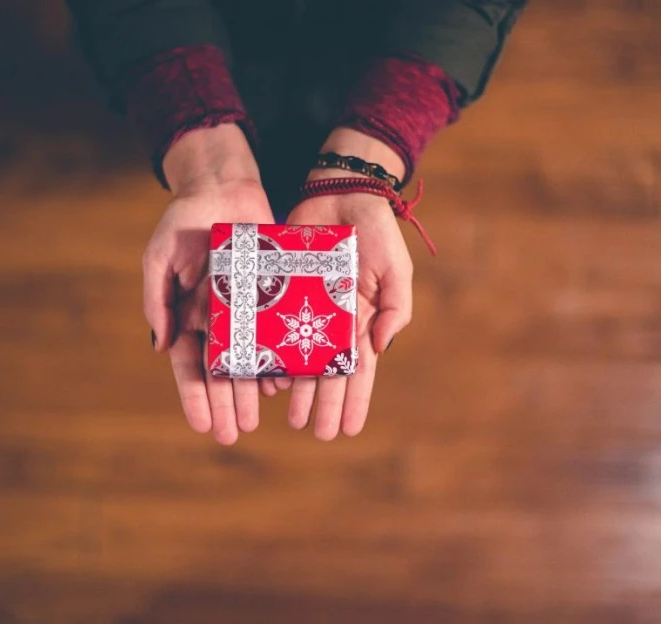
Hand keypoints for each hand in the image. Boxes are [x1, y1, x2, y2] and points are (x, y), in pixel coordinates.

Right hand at [144, 124, 273, 444]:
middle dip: (225, 404)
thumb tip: (161, 346)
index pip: (190, 366)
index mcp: (188, 316)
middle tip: (233, 434)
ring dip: (250, 392)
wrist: (224, 188)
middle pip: (221, 373)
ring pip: (249, 360)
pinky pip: (276, 334)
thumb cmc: (185, 221)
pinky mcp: (272, 297)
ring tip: (255, 419)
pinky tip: (282, 383)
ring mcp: (246, 311)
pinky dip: (278, 359)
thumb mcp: (161, 256)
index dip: (195, 396)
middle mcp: (218, 320)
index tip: (202, 425)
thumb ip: (158, 299)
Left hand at [274, 129, 413, 439]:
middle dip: (324, 404)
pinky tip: (265, 378)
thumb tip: (380, 347)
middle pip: (327, 373)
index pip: (359, 371)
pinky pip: (272, 328)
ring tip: (290, 417)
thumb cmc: (374, 230)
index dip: (355, 400)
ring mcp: (305, 309)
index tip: (350, 430)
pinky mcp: (279, 291)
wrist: (339, 192)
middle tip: (316, 433)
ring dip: (296, 389)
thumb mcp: (395, 268)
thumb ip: (395, 307)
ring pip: (299, 358)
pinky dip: (270, 353)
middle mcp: (332, 322)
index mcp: (361, 321)